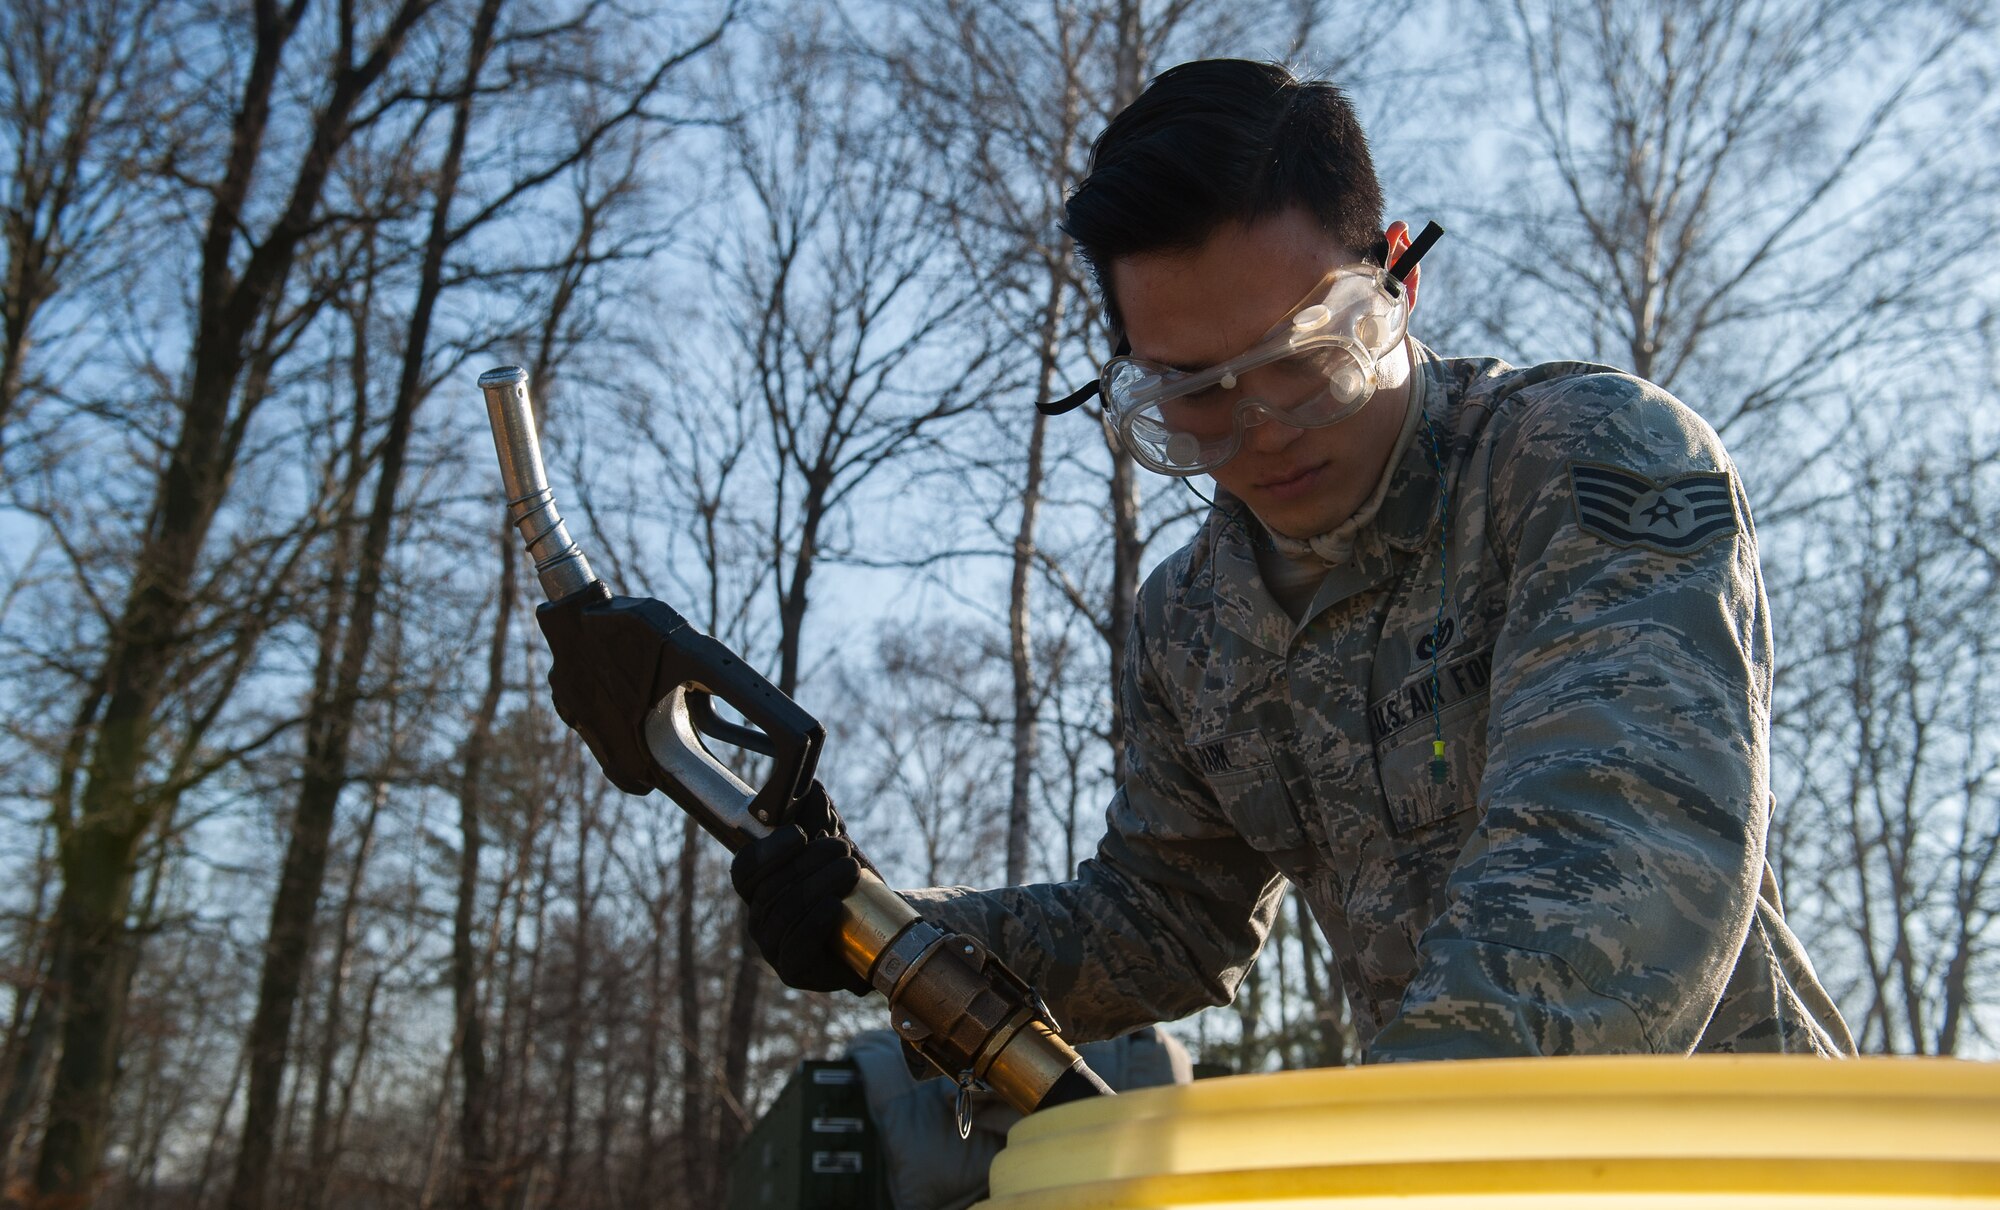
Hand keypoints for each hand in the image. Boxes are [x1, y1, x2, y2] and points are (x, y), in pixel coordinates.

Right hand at [730, 784, 870, 995]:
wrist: (875, 939)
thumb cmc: (847, 893)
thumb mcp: (835, 854)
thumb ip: (821, 822)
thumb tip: (814, 788)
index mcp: (760, 888)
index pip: (744, 868)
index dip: (768, 850)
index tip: (800, 834)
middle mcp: (759, 917)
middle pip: (771, 887)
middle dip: (809, 863)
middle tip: (843, 849)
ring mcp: (772, 947)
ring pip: (785, 912)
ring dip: (819, 886)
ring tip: (850, 870)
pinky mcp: (792, 970)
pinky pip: (795, 945)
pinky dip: (816, 922)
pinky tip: (835, 906)